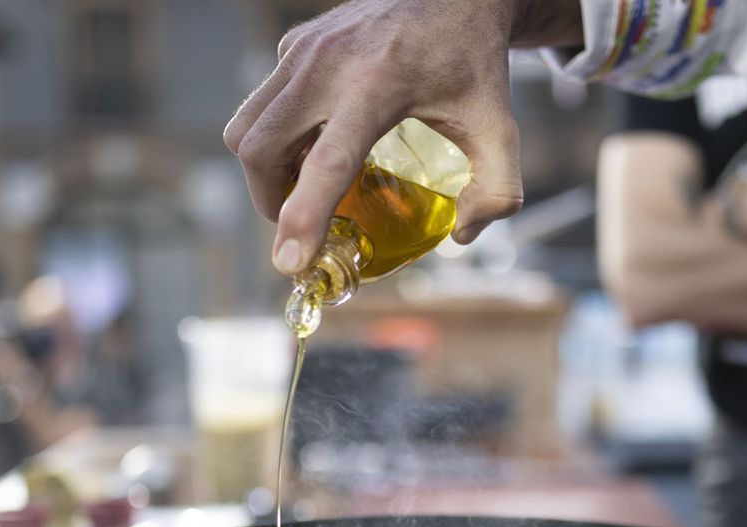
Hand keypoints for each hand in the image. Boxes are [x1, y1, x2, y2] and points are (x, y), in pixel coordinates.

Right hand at [224, 0, 532, 276]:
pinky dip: (274, 137)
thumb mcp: (500, 127)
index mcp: (378, 87)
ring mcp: (304, 49)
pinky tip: (314, 145)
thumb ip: (498, 190)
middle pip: (258, 149)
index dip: (303, 218)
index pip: (327, 162)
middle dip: (269, 201)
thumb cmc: (473, 62)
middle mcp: (328, 65)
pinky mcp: (295, 43)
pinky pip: (262, 102)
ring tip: (301, 187)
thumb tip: (460, 235)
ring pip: (246, 126)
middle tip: (299, 224)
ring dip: (263, 171)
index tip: (289, 263)